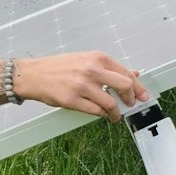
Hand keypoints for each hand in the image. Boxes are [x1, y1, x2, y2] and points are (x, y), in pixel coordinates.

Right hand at [14, 51, 149, 120]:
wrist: (32, 74)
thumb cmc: (59, 67)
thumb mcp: (87, 60)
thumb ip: (110, 68)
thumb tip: (134, 73)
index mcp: (97, 58)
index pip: (126, 73)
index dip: (138, 87)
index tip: (143, 96)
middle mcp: (91, 70)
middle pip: (124, 86)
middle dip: (131, 98)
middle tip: (130, 105)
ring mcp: (82, 85)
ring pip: (110, 103)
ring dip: (116, 113)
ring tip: (114, 115)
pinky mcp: (72, 100)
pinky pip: (95, 111)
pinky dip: (101, 114)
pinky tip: (100, 113)